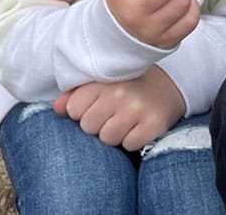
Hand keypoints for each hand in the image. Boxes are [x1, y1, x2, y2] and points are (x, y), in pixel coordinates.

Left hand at [54, 66, 185, 149]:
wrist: (168, 84)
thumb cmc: (126, 84)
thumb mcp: (101, 83)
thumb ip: (75, 94)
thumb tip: (56, 108)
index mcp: (103, 79)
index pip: (74, 109)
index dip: (82, 112)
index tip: (95, 106)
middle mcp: (119, 92)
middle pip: (89, 126)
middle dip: (97, 125)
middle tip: (112, 113)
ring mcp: (137, 108)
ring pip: (107, 138)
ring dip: (114, 134)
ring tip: (124, 120)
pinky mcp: (153, 124)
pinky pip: (129, 145)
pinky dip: (132, 140)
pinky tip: (137, 126)